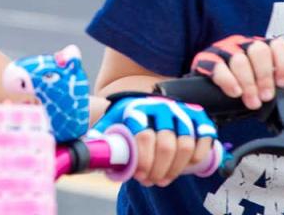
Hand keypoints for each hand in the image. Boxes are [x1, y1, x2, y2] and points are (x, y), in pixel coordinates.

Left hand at [90, 93, 215, 187]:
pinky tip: (186, 166)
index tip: (138, 175)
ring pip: (186, 144)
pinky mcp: (198, 115)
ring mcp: (181, 110)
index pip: (144, 137)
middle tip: (151, 181)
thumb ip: (97, 141)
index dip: (143, 161)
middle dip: (159, 169)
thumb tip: (78, 157)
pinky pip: (205, 137)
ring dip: (176, 168)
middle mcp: (161, 106)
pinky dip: (198, 155)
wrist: (142, 102)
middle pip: (167, 145)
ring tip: (164, 178)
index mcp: (137, 108)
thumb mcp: (108, 126)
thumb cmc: (123, 121)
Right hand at [191, 35, 283, 109]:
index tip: (281, 83)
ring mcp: (223, 49)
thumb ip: (269, 82)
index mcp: (257, 47)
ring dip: (248, 84)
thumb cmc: (235, 86)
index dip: (282, 64)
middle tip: (265, 96)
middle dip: (264, 77)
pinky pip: (218, 67)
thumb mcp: (256, 82)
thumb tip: (281, 92)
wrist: (205, 94)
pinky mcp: (205, 59)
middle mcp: (241, 44)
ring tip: (251, 101)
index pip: (276, 45)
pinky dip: (229, 82)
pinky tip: (235, 92)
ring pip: (239, 59)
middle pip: (258, 50)